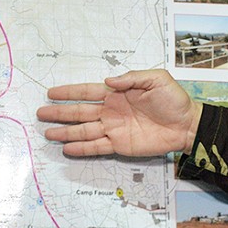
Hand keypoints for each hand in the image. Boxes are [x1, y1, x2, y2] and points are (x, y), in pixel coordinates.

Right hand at [37, 69, 202, 156]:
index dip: (69, 92)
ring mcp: (115, 129)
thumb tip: (108, 81)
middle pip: (80, 112)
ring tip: (48, 133)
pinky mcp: (121, 145)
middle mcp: (111, 111)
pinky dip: (82, 149)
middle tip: (40, 114)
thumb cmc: (173, 100)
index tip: (51, 93)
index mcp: (117, 94)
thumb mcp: (156, 79)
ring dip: (66, 132)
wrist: (187, 124)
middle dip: (60, 113)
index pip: (87, 92)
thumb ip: (131, 78)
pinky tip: (68, 148)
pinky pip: (97, 146)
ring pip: (84, 130)